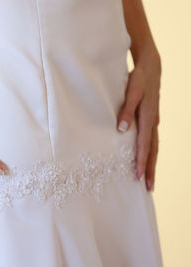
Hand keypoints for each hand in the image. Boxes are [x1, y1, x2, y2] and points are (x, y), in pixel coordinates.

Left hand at [116, 51, 160, 191]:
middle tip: (149, 188)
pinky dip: (150, 152)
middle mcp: (153, 122)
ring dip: (152, 163)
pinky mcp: (152, 119)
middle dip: (151, 169)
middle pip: (153, 151)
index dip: (141, 161)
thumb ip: (126, 110)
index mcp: (148, 118)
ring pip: (154, 147)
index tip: (138, 177)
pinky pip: (152, 140)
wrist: (151, 67)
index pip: (144, 145)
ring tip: (150, 179)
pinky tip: (147, 158)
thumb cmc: (138, 79)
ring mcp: (154, 121)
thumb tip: (122, 130)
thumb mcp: (131, 92)